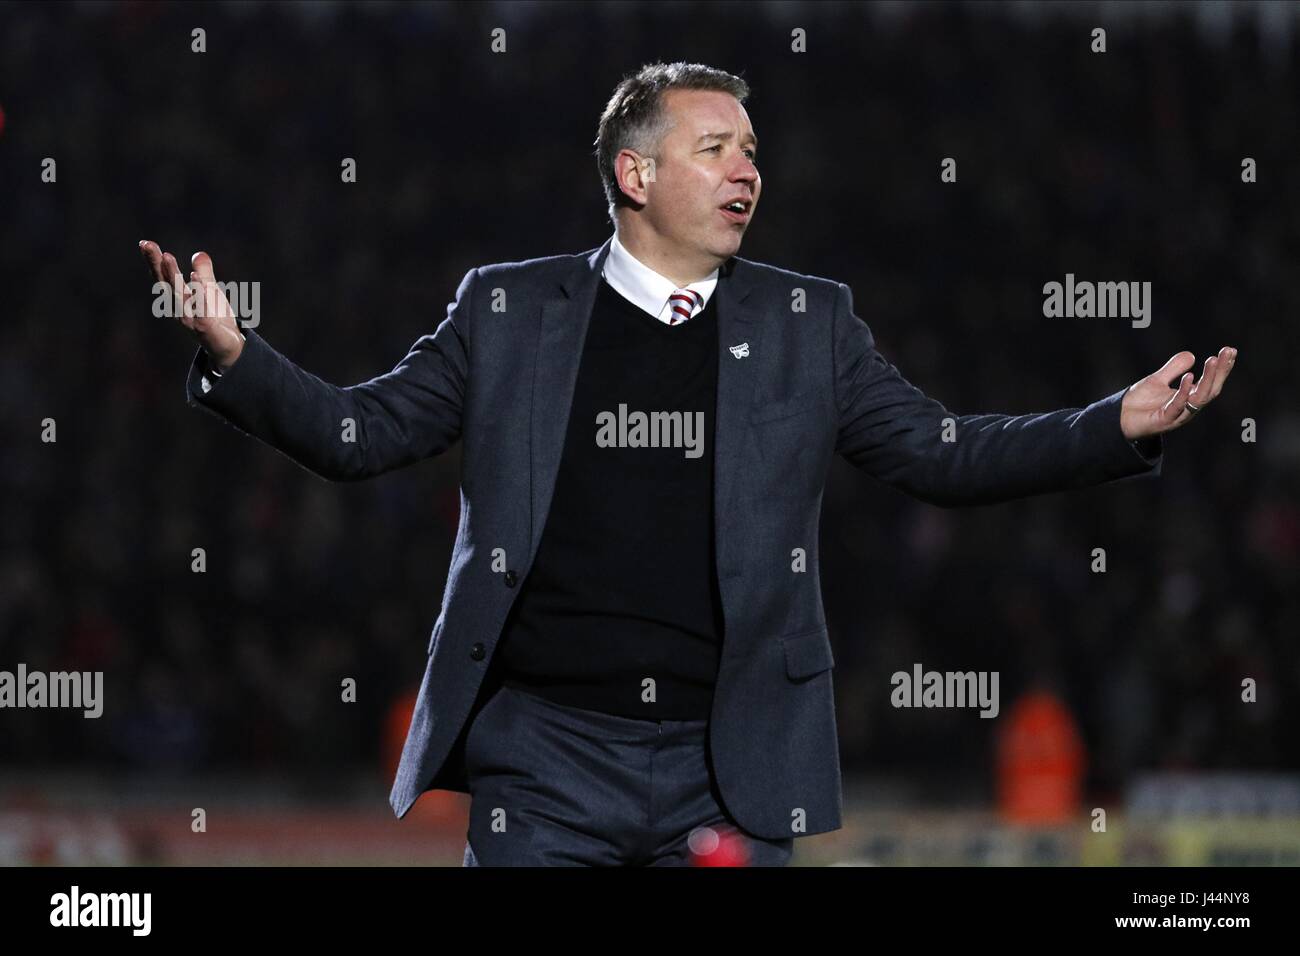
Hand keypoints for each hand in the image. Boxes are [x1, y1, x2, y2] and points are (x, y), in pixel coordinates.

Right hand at [139, 241, 243, 370]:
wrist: (228, 348)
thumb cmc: (215, 319)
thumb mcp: (211, 292)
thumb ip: (204, 274)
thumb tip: (199, 253)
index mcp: (178, 299)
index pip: (164, 277)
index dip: (154, 260)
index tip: (145, 242)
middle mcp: (179, 309)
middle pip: (166, 283)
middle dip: (157, 263)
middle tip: (147, 244)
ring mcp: (190, 319)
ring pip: (180, 296)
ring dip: (173, 276)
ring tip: (167, 257)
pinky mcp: (205, 329)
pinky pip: (202, 309)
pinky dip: (199, 295)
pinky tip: (196, 279)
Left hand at [1120, 347, 1236, 439]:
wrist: (1119, 418)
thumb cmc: (1139, 402)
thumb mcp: (1157, 380)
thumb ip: (1173, 368)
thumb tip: (1191, 355)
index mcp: (1189, 398)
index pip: (1211, 382)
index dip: (1221, 368)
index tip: (1230, 350)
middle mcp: (1187, 407)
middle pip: (1211, 389)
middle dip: (1220, 371)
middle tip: (1227, 352)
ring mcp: (1178, 415)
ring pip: (1199, 398)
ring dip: (1208, 379)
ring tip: (1212, 360)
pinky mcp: (1164, 420)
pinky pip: (1178, 405)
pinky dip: (1184, 391)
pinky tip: (1189, 376)